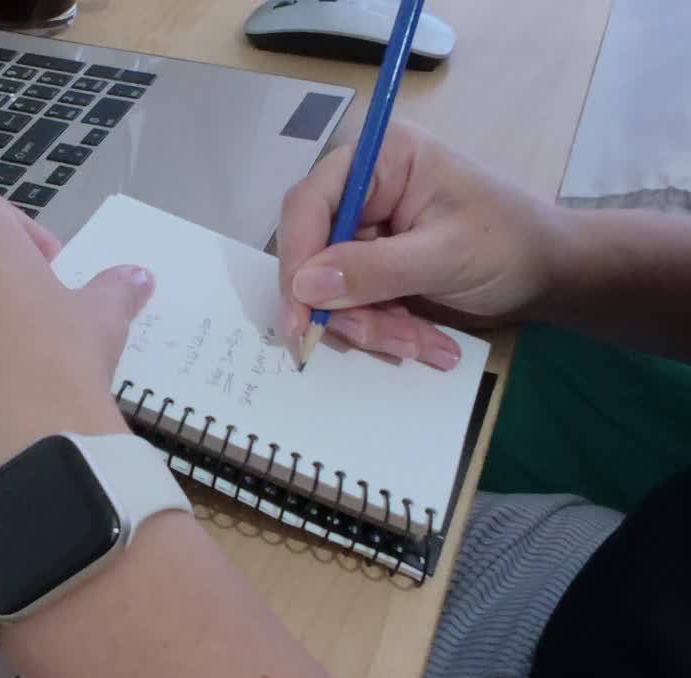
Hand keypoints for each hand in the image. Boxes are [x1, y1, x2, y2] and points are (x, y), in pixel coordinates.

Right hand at [278, 121, 566, 368]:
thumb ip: (376, 270)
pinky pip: (351, 306)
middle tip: (389, 343)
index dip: (297, 261)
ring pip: (328, 290)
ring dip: (371, 327)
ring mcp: (364, 232)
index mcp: (381, 160)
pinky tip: (427, 344)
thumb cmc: (513, 245)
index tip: (303, 319)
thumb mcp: (448, 256)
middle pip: (312, 254)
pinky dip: (383, 332)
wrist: (551, 275)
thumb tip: (305, 286)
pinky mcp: (370, 268)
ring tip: (424, 345)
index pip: (309, 204)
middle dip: (347, 307)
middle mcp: (362, 190)